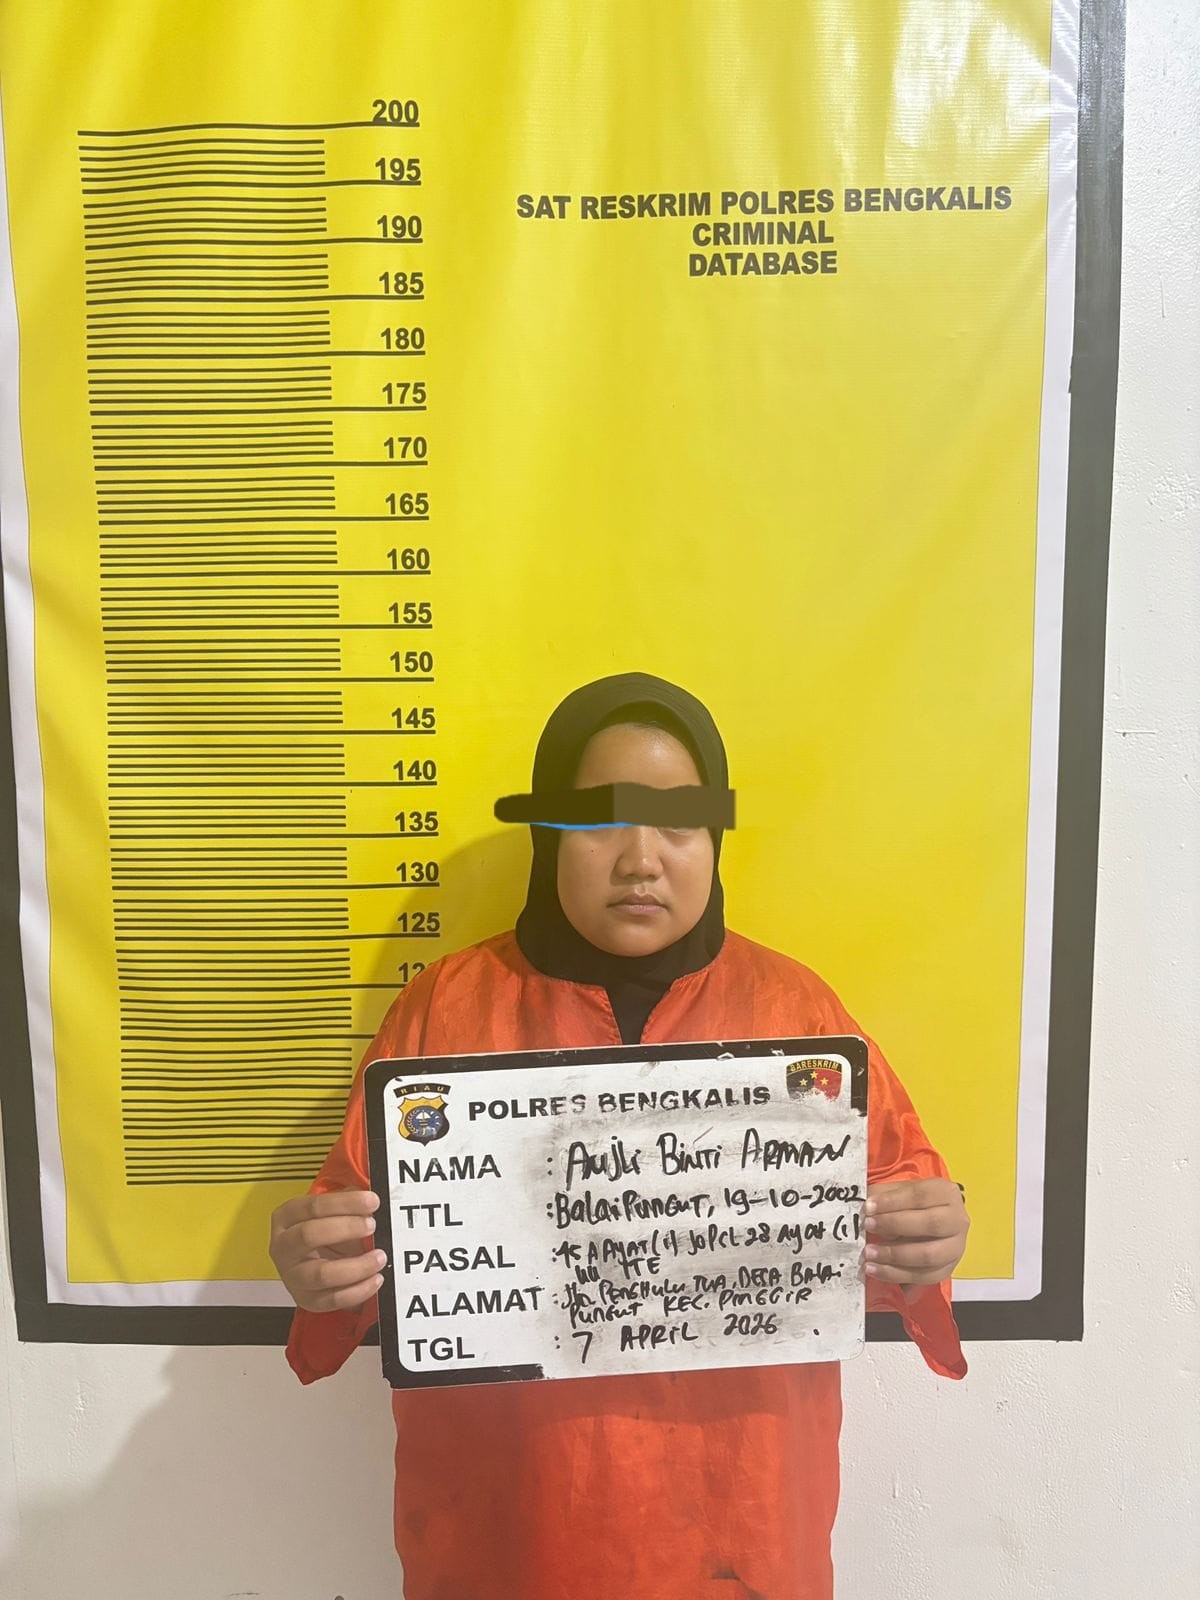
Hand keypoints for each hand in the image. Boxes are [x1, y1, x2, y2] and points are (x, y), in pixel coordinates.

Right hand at [269, 1189, 385, 1312]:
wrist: (315, 1263)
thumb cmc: (323, 1234)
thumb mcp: (333, 1213)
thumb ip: (349, 1204)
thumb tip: (369, 1202)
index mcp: (286, 1218)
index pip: (313, 1206)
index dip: (344, 1203)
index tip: (371, 1202)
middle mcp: (284, 1247)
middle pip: (309, 1235)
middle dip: (346, 1229)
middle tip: (371, 1225)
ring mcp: (293, 1276)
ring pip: (322, 1274)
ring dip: (356, 1266)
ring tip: (378, 1257)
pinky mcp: (306, 1299)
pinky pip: (333, 1299)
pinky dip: (358, 1290)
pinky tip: (374, 1279)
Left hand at [863, 1178, 968, 1285]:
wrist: (935, 1221)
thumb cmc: (915, 1204)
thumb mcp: (901, 1191)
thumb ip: (884, 1194)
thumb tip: (864, 1203)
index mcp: (946, 1193)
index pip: (920, 1196)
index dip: (893, 1202)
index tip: (869, 1207)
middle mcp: (957, 1220)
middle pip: (930, 1224)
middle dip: (895, 1226)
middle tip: (868, 1226)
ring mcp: (955, 1247)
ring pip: (928, 1255)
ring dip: (894, 1256)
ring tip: (869, 1254)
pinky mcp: (948, 1269)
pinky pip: (924, 1277)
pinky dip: (897, 1275)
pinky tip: (877, 1270)